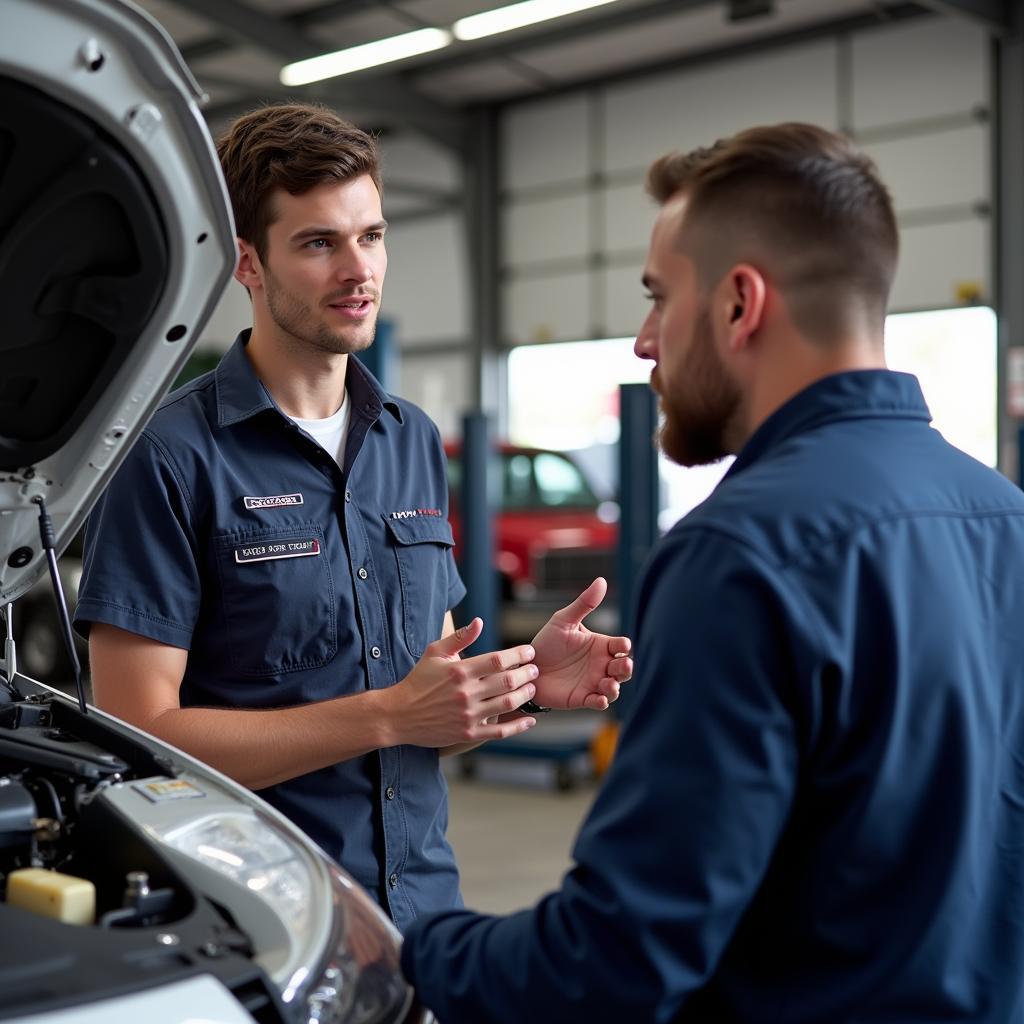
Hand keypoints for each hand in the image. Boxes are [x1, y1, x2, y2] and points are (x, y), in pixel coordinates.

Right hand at [382, 619, 539, 747]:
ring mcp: (469, 715)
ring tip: (532, 688)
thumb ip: (460, 638)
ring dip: (526, 695)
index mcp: (460, 671)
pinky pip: (500, 732)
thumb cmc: (418, 681)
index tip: (530, 652)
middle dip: (527, 674)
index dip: (519, 655)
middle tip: (535, 670)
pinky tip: (530, 720)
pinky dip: (518, 726)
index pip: (499, 660)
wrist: (398, 715)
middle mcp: (467, 693)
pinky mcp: (468, 734)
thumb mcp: (434, 653)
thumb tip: (480, 622)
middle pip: (508, 681)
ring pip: (508, 704)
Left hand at [530, 578, 632, 710]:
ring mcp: (593, 682)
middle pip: (623, 668)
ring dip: (615, 687)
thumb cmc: (547, 642)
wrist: (526, 666)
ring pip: (613, 687)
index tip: (622, 645)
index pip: (620, 646)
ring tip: (610, 684)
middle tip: (624, 665)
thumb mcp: (563, 621)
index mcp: (600, 645)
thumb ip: (583, 604)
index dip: (624, 646)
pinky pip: (597, 702)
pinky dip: (602, 701)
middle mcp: (601, 665)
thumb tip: (601, 581)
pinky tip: (600, 699)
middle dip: (626, 668)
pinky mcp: (582, 698)